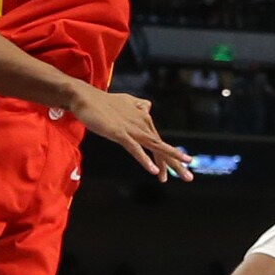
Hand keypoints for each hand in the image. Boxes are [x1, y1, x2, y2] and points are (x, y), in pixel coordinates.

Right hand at [67, 85, 192, 182]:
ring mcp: (132, 129)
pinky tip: (154, 171)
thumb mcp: (125, 102)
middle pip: (162, 145)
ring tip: (183, 173)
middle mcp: (142, 123)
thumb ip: (138, 105)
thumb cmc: (103, 102)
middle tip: (189, 177)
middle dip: (177, 162)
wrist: (85, 97)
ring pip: (155, 147)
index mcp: (144, 118)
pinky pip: (135, 149)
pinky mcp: (120, 134)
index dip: (168, 157)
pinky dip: (145, 160)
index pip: (159, 140)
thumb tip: (148, 107)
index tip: (175, 171)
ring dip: (170, 161)